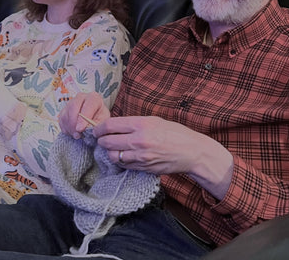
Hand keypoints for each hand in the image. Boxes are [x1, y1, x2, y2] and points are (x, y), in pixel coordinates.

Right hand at [58, 92, 110, 139]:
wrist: (95, 117)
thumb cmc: (100, 118)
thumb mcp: (103, 121)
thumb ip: (97, 125)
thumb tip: (88, 130)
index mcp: (93, 98)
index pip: (88, 105)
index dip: (83, 118)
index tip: (80, 129)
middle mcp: (81, 97)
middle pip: (73, 107)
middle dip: (74, 123)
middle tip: (77, 135)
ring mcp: (71, 102)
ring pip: (66, 114)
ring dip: (69, 127)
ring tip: (77, 136)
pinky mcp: (64, 110)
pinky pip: (61, 119)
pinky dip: (65, 128)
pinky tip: (72, 133)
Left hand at [94, 116, 233, 198]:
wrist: (193, 152)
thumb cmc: (175, 133)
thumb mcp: (154, 121)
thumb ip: (133, 123)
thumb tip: (113, 126)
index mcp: (141, 124)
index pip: (109, 125)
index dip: (98, 128)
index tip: (95, 129)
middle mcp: (139, 140)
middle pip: (107, 142)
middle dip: (101, 141)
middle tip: (101, 140)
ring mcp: (141, 156)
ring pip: (113, 156)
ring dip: (110, 152)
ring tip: (113, 149)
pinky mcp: (144, 168)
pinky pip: (124, 165)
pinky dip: (120, 161)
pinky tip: (124, 156)